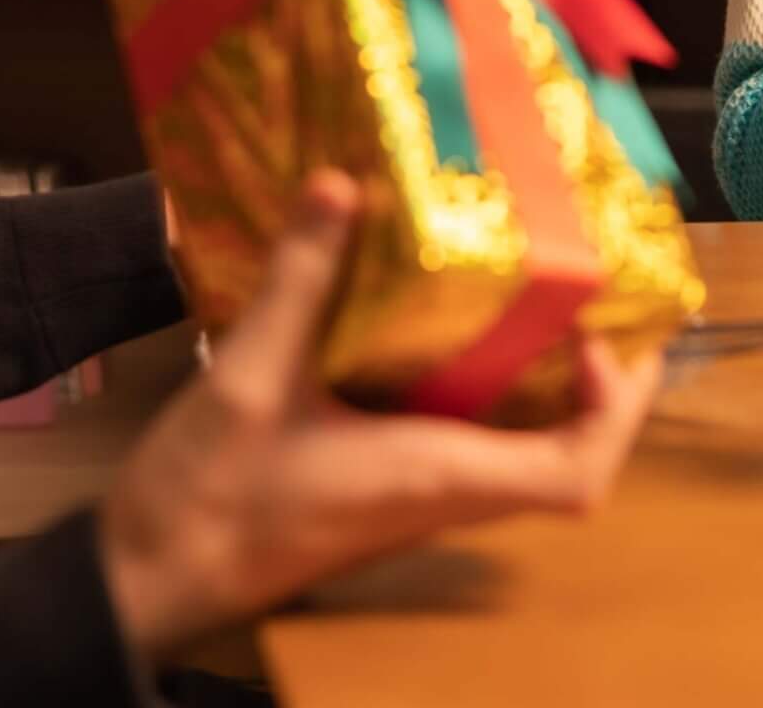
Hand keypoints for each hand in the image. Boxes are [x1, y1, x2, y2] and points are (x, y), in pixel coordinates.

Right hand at [99, 171, 663, 660]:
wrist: (149, 576)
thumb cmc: (203, 498)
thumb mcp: (248, 374)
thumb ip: (299, 280)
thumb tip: (341, 185)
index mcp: (434, 476)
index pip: (574, 476)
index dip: (614, 410)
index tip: (599, 334)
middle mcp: (444, 492)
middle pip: (567, 460)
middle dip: (601, 384)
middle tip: (591, 293)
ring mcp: (418, 494)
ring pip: (523, 452)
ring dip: (551, 384)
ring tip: (542, 292)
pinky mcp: (388, 483)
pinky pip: (470, 441)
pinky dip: (489, 389)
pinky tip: (453, 325)